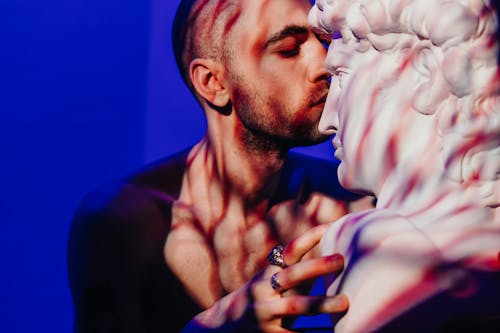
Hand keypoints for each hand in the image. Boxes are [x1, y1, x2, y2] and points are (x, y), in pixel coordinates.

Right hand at [182, 224, 347, 331]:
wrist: (222, 325)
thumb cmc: (260, 300)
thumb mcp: (270, 282)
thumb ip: (295, 274)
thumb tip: (331, 259)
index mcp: (269, 273)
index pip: (291, 251)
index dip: (309, 238)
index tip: (330, 227)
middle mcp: (264, 289)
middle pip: (292, 275)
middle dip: (316, 266)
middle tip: (341, 259)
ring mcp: (265, 312)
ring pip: (295, 306)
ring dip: (321, 303)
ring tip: (345, 302)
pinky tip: (334, 332)